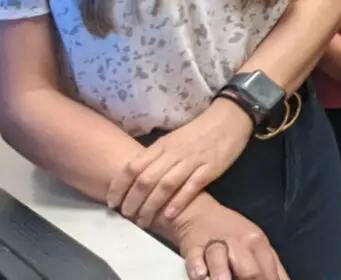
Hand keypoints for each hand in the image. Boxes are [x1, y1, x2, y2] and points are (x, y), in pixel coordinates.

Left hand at [107, 98, 253, 228]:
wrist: (229, 118)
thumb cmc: (198, 131)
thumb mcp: (172, 140)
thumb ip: (155, 158)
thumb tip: (135, 180)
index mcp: (161, 146)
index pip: (133, 167)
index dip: (119, 186)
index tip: (111, 202)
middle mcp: (173, 154)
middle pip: (146, 179)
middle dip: (132, 201)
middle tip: (126, 216)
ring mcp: (192, 161)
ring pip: (165, 185)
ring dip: (151, 206)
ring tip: (144, 221)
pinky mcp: (210, 168)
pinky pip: (191, 187)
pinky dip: (178, 201)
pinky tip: (169, 214)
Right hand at [170, 195, 287, 279]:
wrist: (198, 213)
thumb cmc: (231, 233)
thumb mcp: (256, 244)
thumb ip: (271, 265)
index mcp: (257, 242)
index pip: (270, 268)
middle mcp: (238, 243)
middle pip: (250, 269)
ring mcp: (216, 245)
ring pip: (222, 260)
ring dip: (223, 276)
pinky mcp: (193, 248)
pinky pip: (195, 258)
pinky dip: (197, 267)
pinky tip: (201, 274)